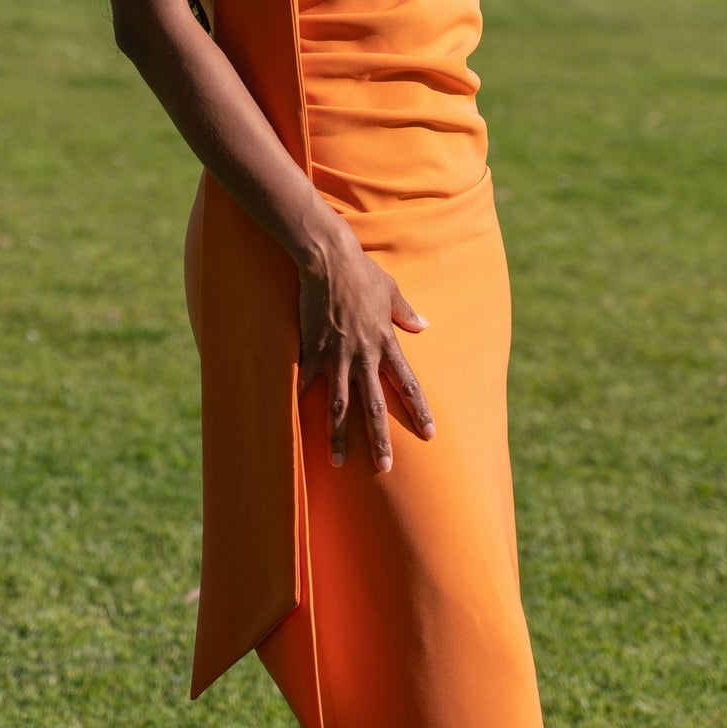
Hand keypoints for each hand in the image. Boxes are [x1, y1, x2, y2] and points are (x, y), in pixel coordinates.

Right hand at [296, 226, 435, 472]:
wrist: (329, 260)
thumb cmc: (362, 273)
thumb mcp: (390, 292)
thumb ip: (405, 313)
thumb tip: (423, 325)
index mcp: (386, 344)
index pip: (408, 384)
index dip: (419, 410)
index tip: (429, 433)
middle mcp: (363, 356)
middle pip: (374, 406)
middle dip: (380, 439)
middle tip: (385, 467)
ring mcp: (335, 357)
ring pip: (339, 406)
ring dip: (339, 436)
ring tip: (339, 462)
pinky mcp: (311, 351)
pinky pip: (306, 383)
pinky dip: (302, 405)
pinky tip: (297, 426)